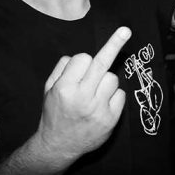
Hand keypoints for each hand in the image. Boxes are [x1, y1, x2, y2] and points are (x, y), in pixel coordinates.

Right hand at [38, 26, 130, 162]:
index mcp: (65, 88)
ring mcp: (98, 109)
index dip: (81, 61)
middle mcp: (82, 97)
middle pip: (102, 63)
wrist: (59, 145)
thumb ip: (62, 68)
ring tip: (94, 93)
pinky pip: (120, 95)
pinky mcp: (111, 120)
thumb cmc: (54, 112)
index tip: (80, 67)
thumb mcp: (48, 88)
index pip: (82, 58)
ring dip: (105, 80)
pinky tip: (102, 104)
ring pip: (112, 78)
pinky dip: (112, 96)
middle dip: (114, 44)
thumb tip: (82, 56)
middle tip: (126, 30)